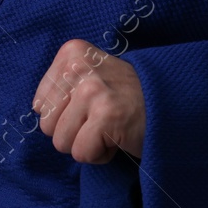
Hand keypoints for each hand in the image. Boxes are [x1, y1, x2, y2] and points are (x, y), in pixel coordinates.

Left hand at [32, 39, 145, 163]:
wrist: (171, 101)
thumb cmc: (126, 94)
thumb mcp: (91, 73)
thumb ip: (62, 86)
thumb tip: (36, 108)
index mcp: (72, 52)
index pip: (39, 104)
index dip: (66, 115)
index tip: (93, 104)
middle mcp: (78, 67)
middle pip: (47, 125)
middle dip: (74, 131)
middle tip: (102, 117)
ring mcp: (91, 91)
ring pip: (61, 143)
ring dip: (87, 143)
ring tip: (110, 126)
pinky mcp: (105, 116)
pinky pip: (82, 154)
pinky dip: (101, 155)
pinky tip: (118, 137)